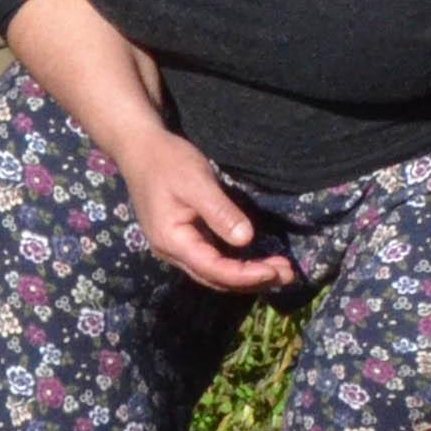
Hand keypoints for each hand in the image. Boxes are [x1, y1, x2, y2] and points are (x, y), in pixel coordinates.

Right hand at [116, 129, 296, 291]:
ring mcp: (177, 248)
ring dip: (246, 275)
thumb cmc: (168, 162)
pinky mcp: (184, 240)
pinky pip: (211, 261)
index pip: (213, 269)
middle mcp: (173, 252)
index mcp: (172, 241)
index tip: (275, 272)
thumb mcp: (197, 182)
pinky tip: (256, 261)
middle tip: (289, 275)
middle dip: (252, 280)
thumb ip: (220, 212)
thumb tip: (247, 239)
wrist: (140, 150)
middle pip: (216, 278)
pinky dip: (235, 265)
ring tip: (280, 272)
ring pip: (214, 273)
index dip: (245, 275)